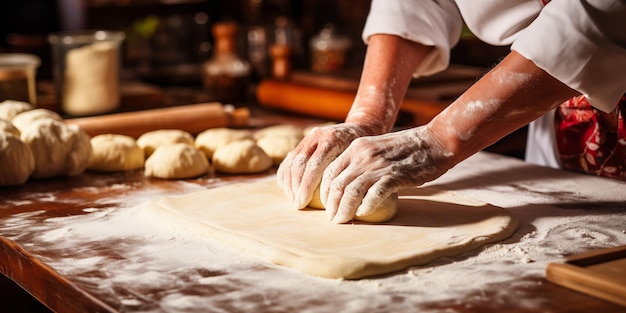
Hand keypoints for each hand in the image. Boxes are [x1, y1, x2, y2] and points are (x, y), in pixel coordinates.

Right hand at [276, 123, 368, 209]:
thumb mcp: (360, 160)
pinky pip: (289, 160)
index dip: (306, 186)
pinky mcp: (302, 143)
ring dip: (289, 183)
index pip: (314, 165)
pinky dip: (286, 176)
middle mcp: (317, 135)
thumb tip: (339, 200)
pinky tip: (289, 190)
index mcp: (332, 139)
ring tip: (294, 199)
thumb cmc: (362, 151)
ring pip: (291, 162)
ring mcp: (308, 138)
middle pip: (299, 164)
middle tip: (298, 204)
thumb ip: (347, 174)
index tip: (302, 203)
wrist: (359, 129)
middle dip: (296, 187)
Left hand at [320, 126, 452, 222]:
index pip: (330, 171)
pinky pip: (373, 195)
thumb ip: (362, 161)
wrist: (435, 141)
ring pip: (351, 191)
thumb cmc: (408, 148)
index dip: (325, 191)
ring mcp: (378, 166)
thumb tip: (349, 184)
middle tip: (332, 219)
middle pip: (337, 184)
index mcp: (357, 147)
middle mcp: (363, 155)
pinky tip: (363, 214)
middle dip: (331, 205)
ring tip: (342, 220)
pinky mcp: (394, 177)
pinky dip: (366, 207)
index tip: (327, 204)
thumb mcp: (377, 147)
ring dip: (344, 210)